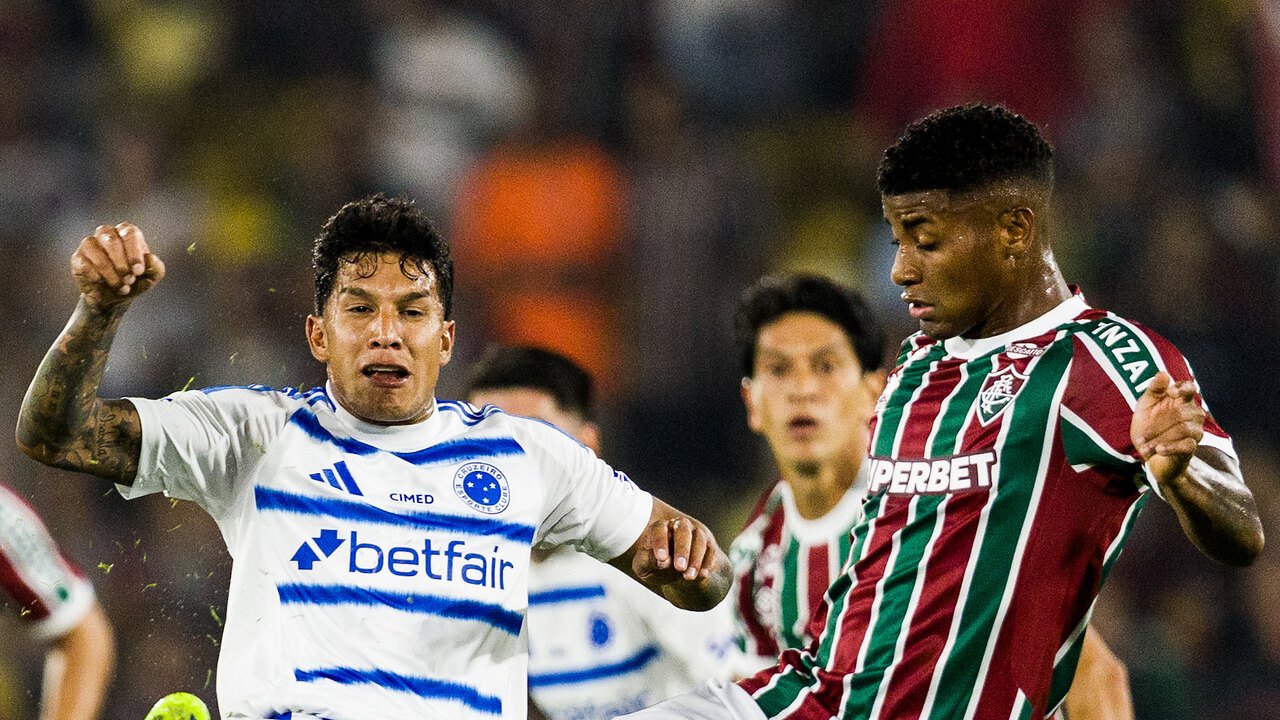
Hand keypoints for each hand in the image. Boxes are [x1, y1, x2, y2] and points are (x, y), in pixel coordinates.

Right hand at [71, 223, 164, 309]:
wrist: (114, 297)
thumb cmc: (135, 280)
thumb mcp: (152, 276)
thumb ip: (156, 267)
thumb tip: (149, 258)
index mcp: (127, 232)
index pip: (129, 233)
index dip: (134, 253)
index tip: (138, 271)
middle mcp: (106, 233)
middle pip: (111, 241)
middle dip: (122, 264)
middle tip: (129, 280)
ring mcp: (89, 244)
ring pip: (96, 253)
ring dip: (110, 274)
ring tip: (120, 287)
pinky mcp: (77, 258)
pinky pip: (85, 265)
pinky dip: (97, 278)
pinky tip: (103, 283)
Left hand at [631, 515, 719, 585]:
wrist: (672, 573)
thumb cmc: (653, 566)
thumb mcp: (644, 567)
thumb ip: (648, 561)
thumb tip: (663, 561)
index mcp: (659, 528)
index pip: (659, 529)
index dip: (660, 542)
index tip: (661, 559)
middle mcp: (679, 525)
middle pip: (683, 530)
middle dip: (682, 549)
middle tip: (679, 567)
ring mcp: (696, 533)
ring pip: (700, 540)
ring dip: (696, 559)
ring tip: (688, 577)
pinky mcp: (708, 545)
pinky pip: (711, 551)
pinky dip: (708, 563)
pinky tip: (701, 576)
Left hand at [1131, 371, 1203, 486]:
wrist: (1147, 452)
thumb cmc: (1148, 425)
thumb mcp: (1145, 406)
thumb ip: (1154, 390)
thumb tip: (1163, 374)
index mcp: (1181, 400)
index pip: (1190, 388)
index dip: (1183, 388)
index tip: (1170, 392)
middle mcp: (1192, 413)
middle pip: (1181, 412)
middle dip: (1157, 424)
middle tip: (1140, 436)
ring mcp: (1195, 430)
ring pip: (1183, 429)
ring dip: (1159, 438)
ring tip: (1143, 447)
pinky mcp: (1192, 447)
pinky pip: (1187, 445)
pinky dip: (1171, 447)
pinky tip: (1159, 450)